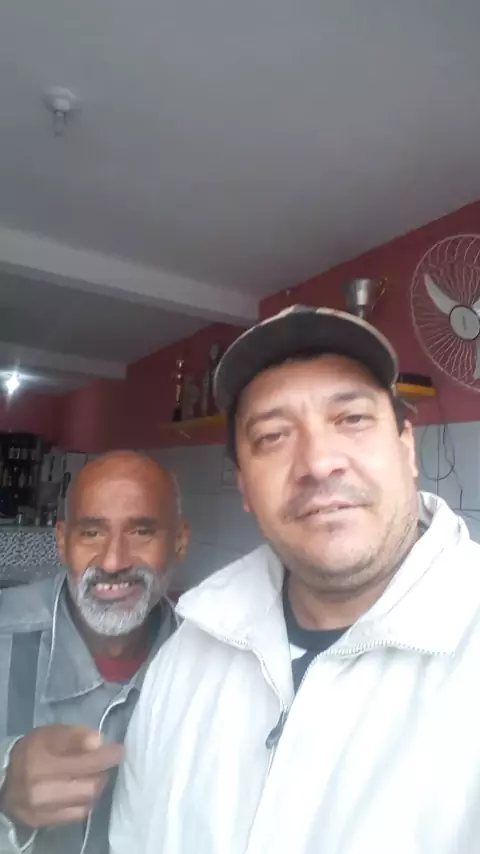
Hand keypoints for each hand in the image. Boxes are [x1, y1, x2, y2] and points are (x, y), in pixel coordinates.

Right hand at [0, 725, 122, 828]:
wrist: (5, 781)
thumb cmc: (33, 751)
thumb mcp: (51, 733)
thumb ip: (76, 735)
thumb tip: (100, 742)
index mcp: (44, 761)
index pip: (86, 762)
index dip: (107, 756)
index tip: (119, 750)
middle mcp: (42, 789)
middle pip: (90, 785)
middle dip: (103, 772)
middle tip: (105, 762)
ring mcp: (43, 809)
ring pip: (87, 801)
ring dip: (96, 787)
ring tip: (94, 775)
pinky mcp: (45, 823)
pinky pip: (78, 814)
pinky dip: (86, 802)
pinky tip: (83, 791)